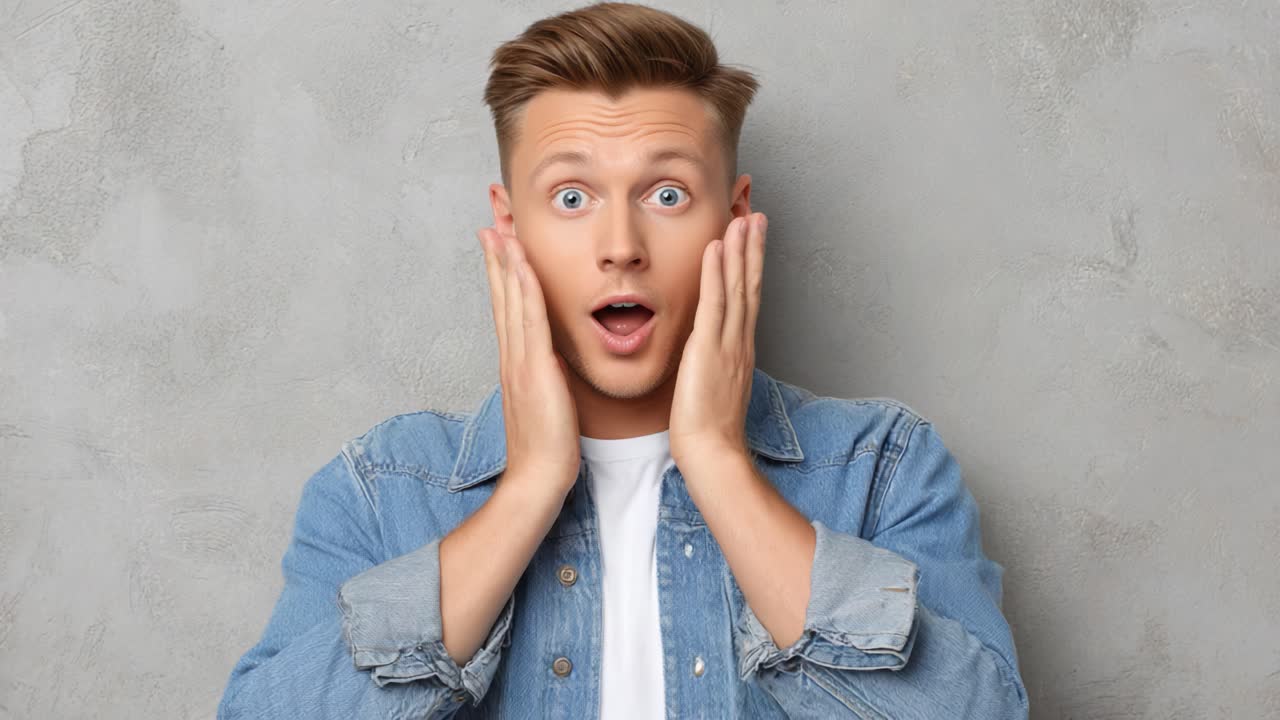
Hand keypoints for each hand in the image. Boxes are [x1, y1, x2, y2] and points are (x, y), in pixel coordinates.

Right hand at [477, 226, 580, 493]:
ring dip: (505, 260)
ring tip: (499, 225)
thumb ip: (546, 378)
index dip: (501, 272)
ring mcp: (519, 359)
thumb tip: (551, 361)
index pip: (507, 306)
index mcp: (516, 362)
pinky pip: (529, 317)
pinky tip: (520, 260)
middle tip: (490, 217)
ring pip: (511, 299)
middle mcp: (512, 355)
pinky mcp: (532, 367)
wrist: (538, 479)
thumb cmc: (548, 449)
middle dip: (497, 255)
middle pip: (502, 294)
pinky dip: (523, 285)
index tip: (499, 241)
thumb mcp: (548, 403)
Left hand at [669, 212, 766, 466]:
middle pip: (750, 285)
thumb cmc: (708, 431)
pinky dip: (717, 273)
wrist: (712, 454)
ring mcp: (728, 344)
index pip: (747, 299)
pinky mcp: (710, 349)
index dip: (750, 266)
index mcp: (739, 350)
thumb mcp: (711, 389)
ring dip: (741, 249)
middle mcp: (740, 342)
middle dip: (753, 247)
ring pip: (739, 287)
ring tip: (743, 216)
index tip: (750, 238)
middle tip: (756, 214)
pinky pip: (715, 303)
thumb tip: (702, 354)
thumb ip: (711, 366)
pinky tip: (717, 247)